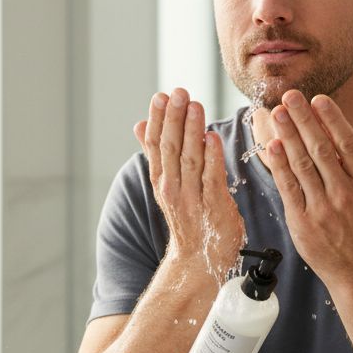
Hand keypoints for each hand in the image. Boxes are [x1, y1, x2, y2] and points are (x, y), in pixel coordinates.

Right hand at [134, 88, 244, 280]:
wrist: (198, 261)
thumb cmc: (188, 218)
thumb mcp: (167, 185)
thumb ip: (156, 154)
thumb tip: (138, 124)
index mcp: (161, 180)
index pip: (155, 144)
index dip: (158, 119)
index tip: (161, 96)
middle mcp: (172, 188)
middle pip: (170, 147)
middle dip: (174, 118)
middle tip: (179, 92)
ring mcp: (191, 198)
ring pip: (189, 159)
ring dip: (192, 131)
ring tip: (196, 105)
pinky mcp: (213, 207)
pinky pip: (211, 179)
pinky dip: (212, 158)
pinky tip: (212, 138)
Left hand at [264, 90, 352, 282]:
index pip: (346, 144)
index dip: (332, 119)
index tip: (318, 99)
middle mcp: (344, 193)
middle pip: (321, 149)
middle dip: (304, 120)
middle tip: (290, 96)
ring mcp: (321, 208)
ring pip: (302, 165)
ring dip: (288, 136)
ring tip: (278, 113)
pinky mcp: (302, 221)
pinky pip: (289, 188)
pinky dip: (280, 166)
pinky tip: (273, 145)